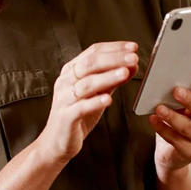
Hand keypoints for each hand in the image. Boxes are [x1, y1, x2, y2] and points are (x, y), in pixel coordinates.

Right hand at [36, 41, 138, 165]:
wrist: (57, 142)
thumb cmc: (77, 115)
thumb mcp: (97, 93)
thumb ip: (112, 79)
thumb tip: (131, 66)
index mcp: (72, 71)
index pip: (93, 52)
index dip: (113, 48)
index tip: (132, 47)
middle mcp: (66, 81)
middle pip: (90, 64)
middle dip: (113, 59)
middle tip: (132, 58)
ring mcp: (64, 98)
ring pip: (87, 83)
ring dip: (107, 77)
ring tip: (124, 73)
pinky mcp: (66, 117)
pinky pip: (81, 107)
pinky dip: (96, 102)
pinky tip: (109, 99)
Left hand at [148, 74, 190, 173]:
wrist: (174, 154)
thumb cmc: (182, 124)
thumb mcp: (185, 109)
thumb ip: (182, 98)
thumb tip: (169, 84)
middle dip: (190, 100)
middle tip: (176, 91)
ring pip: (189, 128)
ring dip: (173, 117)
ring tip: (160, 109)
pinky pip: (175, 140)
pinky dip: (162, 129)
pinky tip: (153, 120)